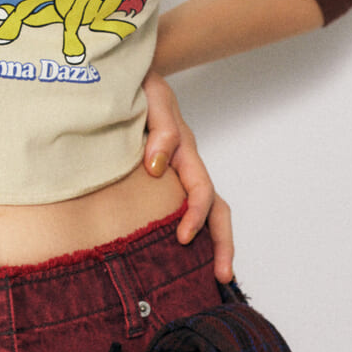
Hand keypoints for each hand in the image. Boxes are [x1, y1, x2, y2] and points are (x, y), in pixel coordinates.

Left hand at [141, 70, 234, 283]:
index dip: (196, 215)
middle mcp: (186, 166)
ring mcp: (177, 173)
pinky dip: (188, 230)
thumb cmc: (139, 85)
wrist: (129, 74)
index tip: (185, 238)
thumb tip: (158, 167)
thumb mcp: (152, 98)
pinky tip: (176, 255)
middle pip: (216, 208)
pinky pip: (181, 207)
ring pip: (205, 211)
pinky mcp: (163, 177)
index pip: (201, 190)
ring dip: (212, 242)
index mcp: (185, 151)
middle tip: (222, 277)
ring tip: (210, 276)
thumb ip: (161, 129)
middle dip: (223, 243)